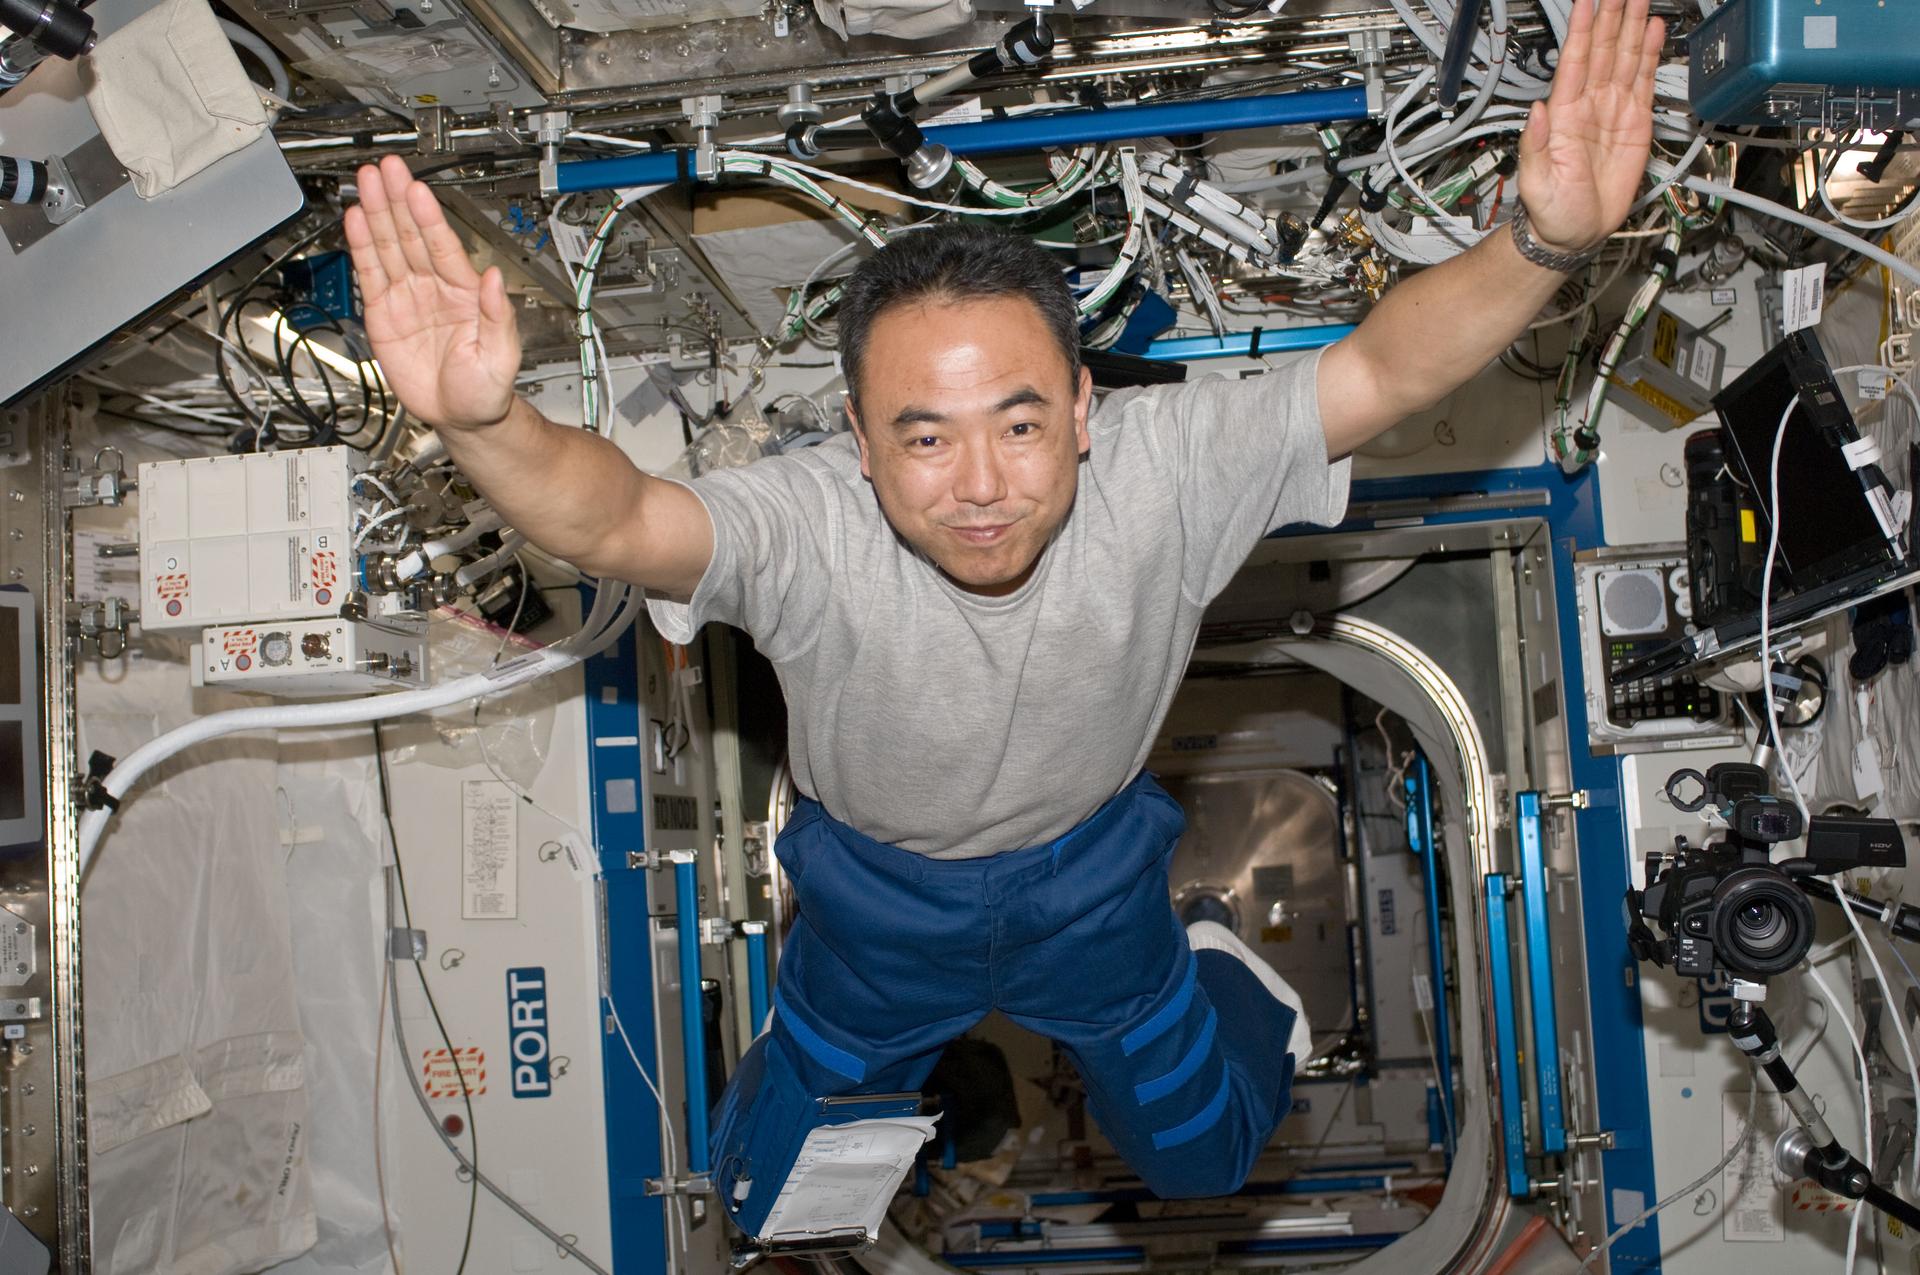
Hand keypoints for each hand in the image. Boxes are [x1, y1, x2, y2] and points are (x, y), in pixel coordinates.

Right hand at [343, 155, 521, 430]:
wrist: (462, 417)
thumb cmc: (487, 388)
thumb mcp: (501, 355)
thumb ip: (497, 315)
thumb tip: (494, 278)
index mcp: (465, 293)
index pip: (443, 246)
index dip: (428, 218)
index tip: (417, 190)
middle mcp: (434, 288)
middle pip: (411, 236)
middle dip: (396, 201)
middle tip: (385, 169)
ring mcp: (408, 297)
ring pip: (389, 247)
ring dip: (376, 214)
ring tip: (366, 182)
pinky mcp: (384, 314)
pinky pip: (372, 275)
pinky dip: (362, 248)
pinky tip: (355, 221)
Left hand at [1515, 0, 1664, 253]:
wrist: (1574, 235)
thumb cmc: (1551, 212)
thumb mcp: (1534, 183)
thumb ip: (1533, 146)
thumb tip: (1536, 112)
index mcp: (1563, 117)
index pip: (1575, 62)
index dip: (1582, 30)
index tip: (1587, 1)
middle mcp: (1588, 107)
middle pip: (1602, 51)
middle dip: (1612, 17)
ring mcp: (1612, 111)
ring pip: (1624, 59)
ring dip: (1632, 27)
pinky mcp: (1635, 123)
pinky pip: (1643, 82)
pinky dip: (1650, 55)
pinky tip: (1654, 31)